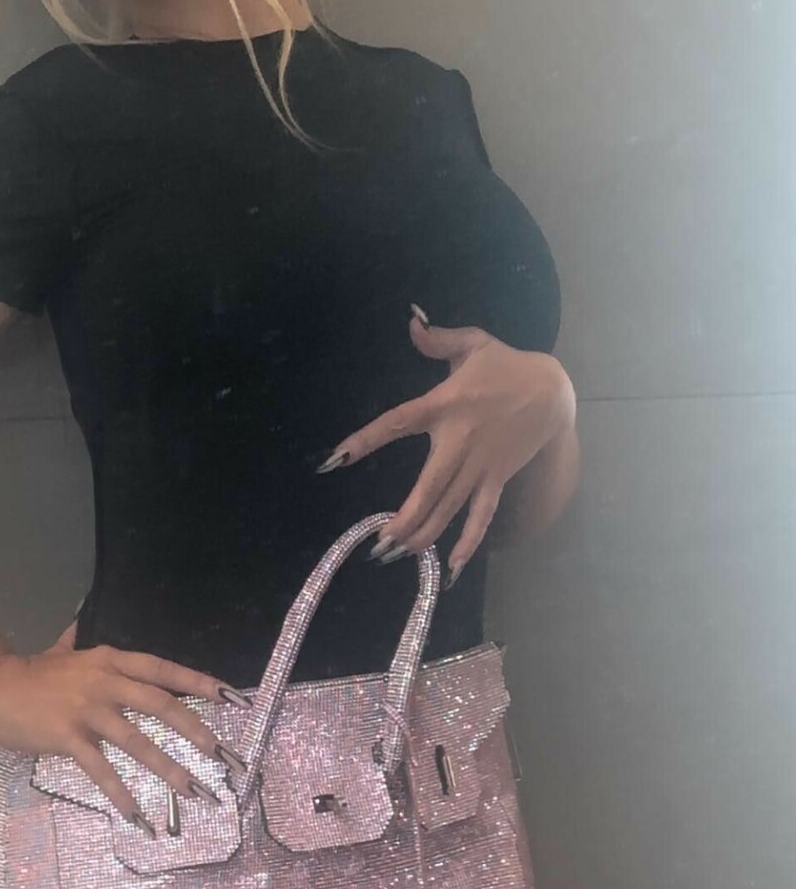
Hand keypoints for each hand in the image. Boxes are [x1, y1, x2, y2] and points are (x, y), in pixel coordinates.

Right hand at [0, 629, 251, 832]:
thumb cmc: (28, 672)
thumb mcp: (60, 650)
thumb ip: (75, 641)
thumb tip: (80, 624)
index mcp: (109, 661)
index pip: (162, 669)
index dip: (196, 682)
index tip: (228, 696)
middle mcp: (106, 682)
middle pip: (160, 704)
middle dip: (194, 729)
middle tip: (220, 753)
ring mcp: (88, 711)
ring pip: (137, 740)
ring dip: (167, 767)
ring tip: (190, 789)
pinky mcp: (69, 738)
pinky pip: (101, 770)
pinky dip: (121, 794)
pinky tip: (136, 815)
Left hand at [316, 311, 575, 583]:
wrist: (554, 390)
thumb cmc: (506, 366)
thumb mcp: (474, 344)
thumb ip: (438, 339)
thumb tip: (412, 319)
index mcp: (444, 403)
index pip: (395, 423)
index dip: (365, 441)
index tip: (335, 459)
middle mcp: (459, 439)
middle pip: (427, 486)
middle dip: (403, 518)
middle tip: (378, 545)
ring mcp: (480, 464)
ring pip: (450, 507)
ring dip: (424, 534)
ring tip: (397, 556)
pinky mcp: (498, 477)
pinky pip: (481, 515)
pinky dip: (469, 543)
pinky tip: (451, 569)